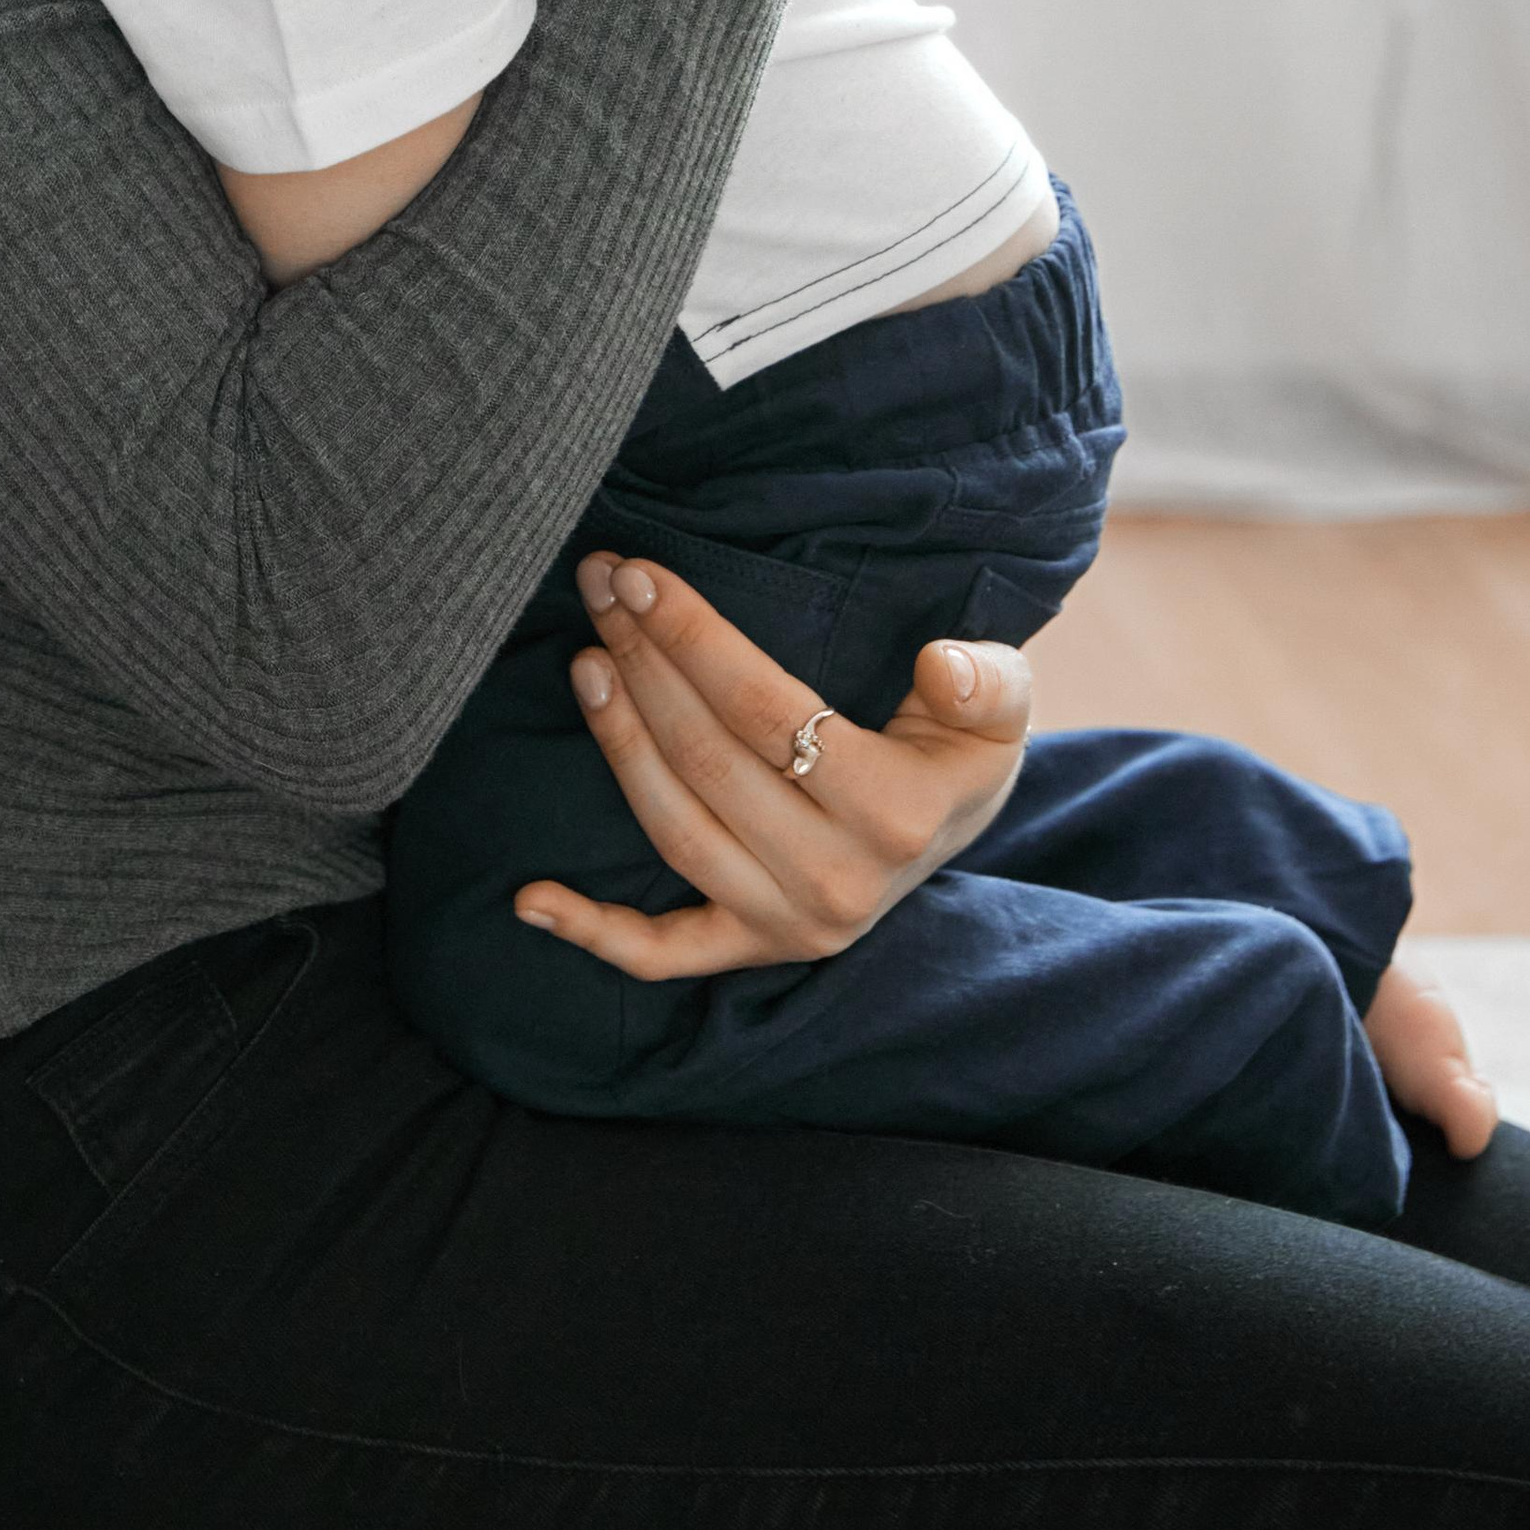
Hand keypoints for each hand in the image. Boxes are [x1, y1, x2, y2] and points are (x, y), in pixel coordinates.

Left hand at [513, 552, 1031, 979]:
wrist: (953, 827)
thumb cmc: (958, 744)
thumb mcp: (1000, 704)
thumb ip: (985, 680)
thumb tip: (942, 665)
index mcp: (896, 814)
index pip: (766, 712)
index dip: (694, 639)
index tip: (641, 575)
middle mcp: (836, 882)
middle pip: (707, 759)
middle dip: (643, 662)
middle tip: (599, 587)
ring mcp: (788, 924)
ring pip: (674, 829)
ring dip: (617, 741)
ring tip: (584, 660)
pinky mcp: (752, 949)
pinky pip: (664, 953)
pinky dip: (593, 933)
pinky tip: (530, 899)